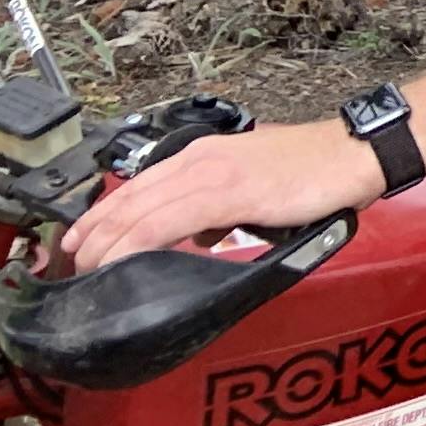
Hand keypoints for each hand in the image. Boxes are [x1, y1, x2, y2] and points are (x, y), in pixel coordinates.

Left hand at [64, 122, 383, 273]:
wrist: (354, 155)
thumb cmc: (315, 171)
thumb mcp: (255, 189)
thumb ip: (220, 211)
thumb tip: (198, 238)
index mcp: (203, 157)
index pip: (135, 187)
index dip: (99, 217)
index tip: (79, 243)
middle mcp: (199, 159)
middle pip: (126, 199)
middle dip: (91, 235)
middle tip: (71, 266)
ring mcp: (212, 173)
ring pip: (137, 210)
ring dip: (105, 243)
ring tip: (86, 270)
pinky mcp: (229, 191)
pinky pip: (165, 221)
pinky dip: (135, 244)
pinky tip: (121, 262)